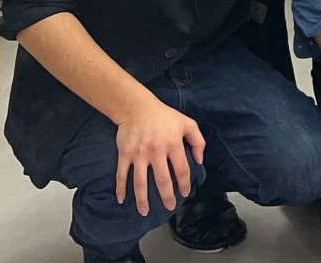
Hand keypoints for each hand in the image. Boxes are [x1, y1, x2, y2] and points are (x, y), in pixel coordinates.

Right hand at [113, 97, 204, 214]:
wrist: (137, 108)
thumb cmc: (165, 116)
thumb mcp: (187, 123)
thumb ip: (198, 141)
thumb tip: (200, 160)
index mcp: (173, 144)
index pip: (182, 170)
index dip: (185, 184)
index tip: (186, 193)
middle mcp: (156, 151)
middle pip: (162, 180)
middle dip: (167, 197)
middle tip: (169, 208)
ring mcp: (139, 154)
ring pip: (140, 182)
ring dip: (142, 200)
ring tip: (144, 212)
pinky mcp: (125, 155)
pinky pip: (121, 175)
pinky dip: (120, 188)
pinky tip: (121, 200)